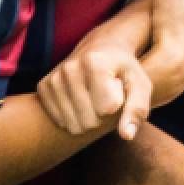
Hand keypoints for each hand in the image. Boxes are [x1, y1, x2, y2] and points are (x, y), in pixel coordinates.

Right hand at [38, 39, 152, 138]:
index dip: (118, 106)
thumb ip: (137, 109)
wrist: (101, 48)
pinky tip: (81, 101)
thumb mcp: (140, 84)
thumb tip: (126, 135)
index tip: (119, 91)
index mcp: (95, 63)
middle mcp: (70, 68)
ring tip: (95, 99)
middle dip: (103, 117)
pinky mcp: (44, 87)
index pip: (107, 109)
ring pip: (73, 125)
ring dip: (88, 119)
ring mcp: (54, 77)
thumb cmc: (124, 70)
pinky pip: (60, 122)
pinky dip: (73, 118)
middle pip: (89, 121)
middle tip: (107, 98)